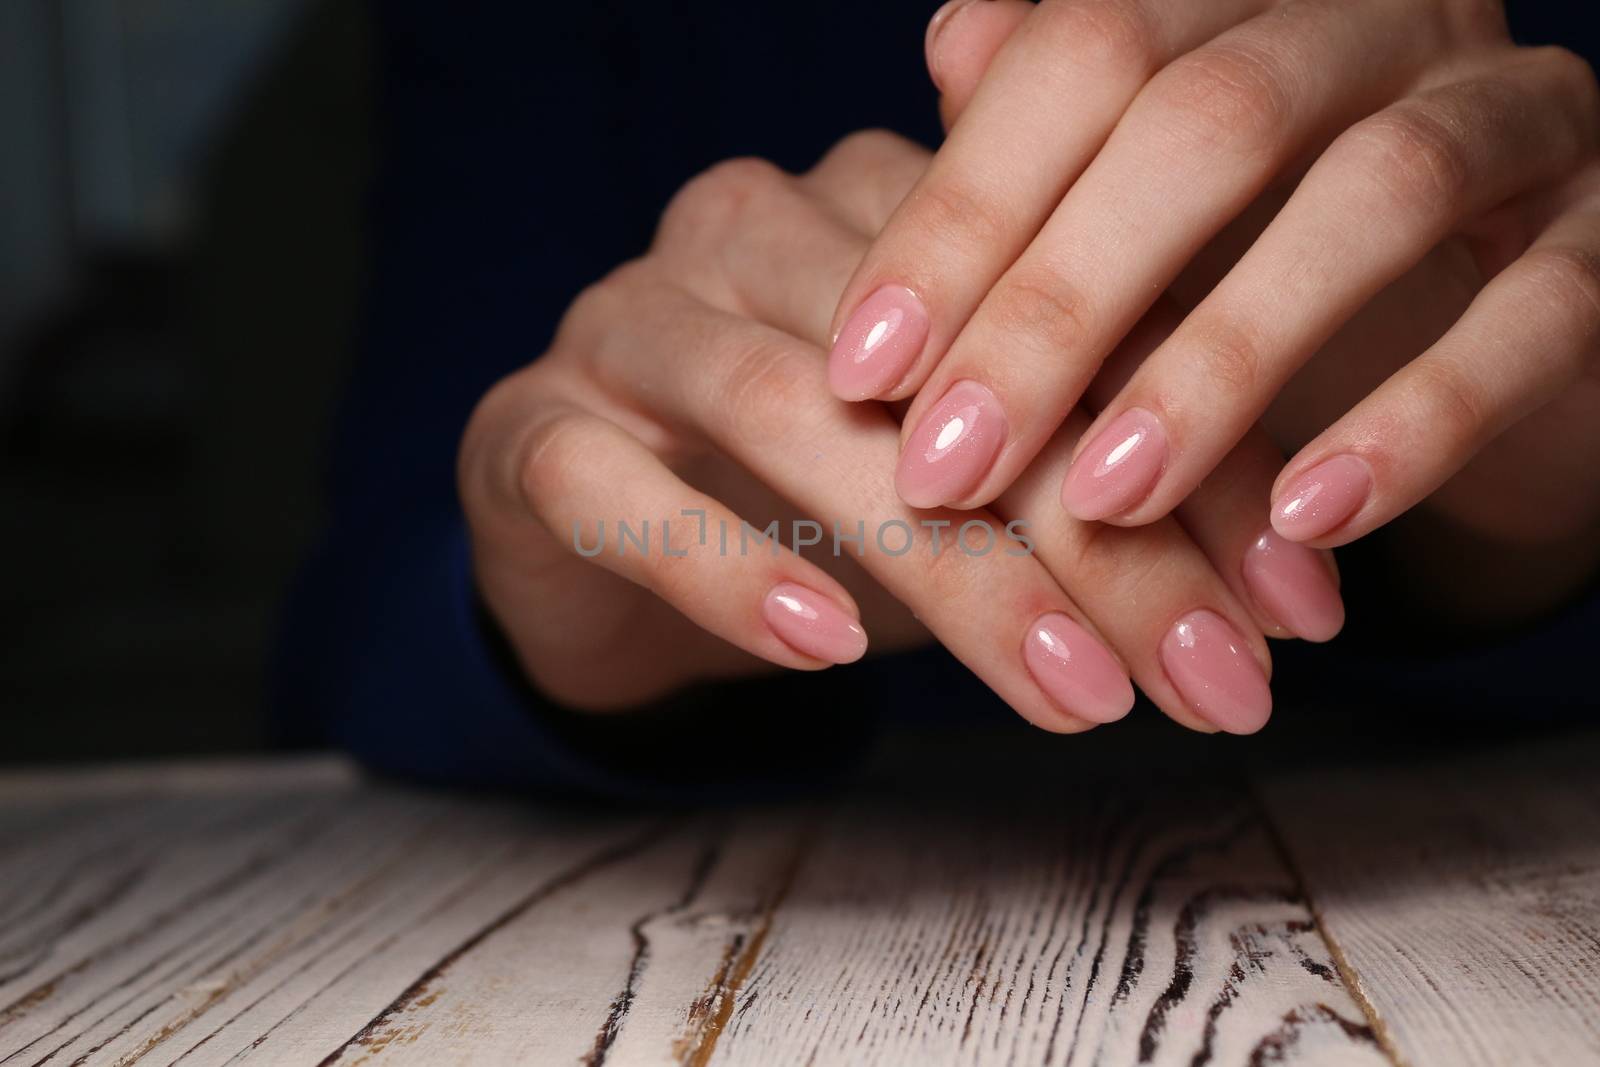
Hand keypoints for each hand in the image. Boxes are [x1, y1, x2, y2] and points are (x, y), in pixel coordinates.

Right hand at [459, 132, 1334, 734]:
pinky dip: (729, 565)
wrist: (599, 533)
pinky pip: (619, 489)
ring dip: (945, 565)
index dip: (1193, 464)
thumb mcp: (977, 487)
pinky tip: (828, 649)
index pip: (1062, 316)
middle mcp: (754, 230)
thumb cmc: (815, 500)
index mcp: (882, 208)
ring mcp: (631, 321)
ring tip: (1068, 692)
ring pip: (794, 415)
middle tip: (1209, 681)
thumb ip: (1112, 486)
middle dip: (1097, 538)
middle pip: (941, 367)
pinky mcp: (531, 427)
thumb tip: (1298, 588)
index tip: (1297, 612)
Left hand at [829, 0, 1599, 594]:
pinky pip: (1539, 315)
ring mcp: (1513, 113)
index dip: (963, 212)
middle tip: (945, 466)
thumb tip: (951, 48)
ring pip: (1377, 194)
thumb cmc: (1259, 241)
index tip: (862, 368)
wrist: (1481, 292)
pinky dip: (1416, 419)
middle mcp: (1381, 19)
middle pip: (1210, 121)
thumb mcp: (1137, 198)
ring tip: (1103, 498)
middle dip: (1058, 304)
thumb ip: (1048, 132)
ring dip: (1220, 361)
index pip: (1083, 52)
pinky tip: (1307, 521)